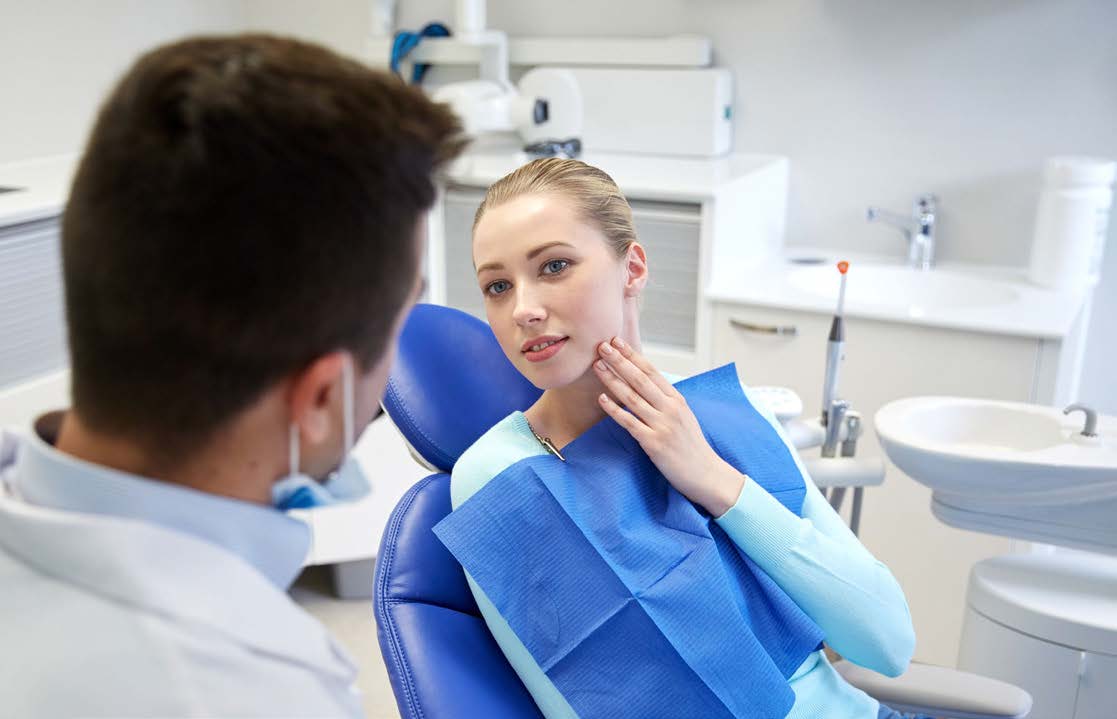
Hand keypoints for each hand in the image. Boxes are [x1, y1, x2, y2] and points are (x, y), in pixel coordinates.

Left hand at [593, 337, 744, 515]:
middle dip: (619, 361)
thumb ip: (666, 400)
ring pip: (632, 397)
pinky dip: (614, 409)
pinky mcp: (653, 443)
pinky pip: (630, 422)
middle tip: (602, 346)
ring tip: (598, 366)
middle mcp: (670, 409)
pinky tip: (602, 399)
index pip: (651, 372)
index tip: (617, 342)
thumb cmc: (692, 446)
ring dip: (612, 380)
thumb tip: (644, 385)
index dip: (633, 356)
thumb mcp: (684, 416)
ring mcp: (662, 425)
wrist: (706, 473)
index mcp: (677, 399)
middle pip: (640, 379)